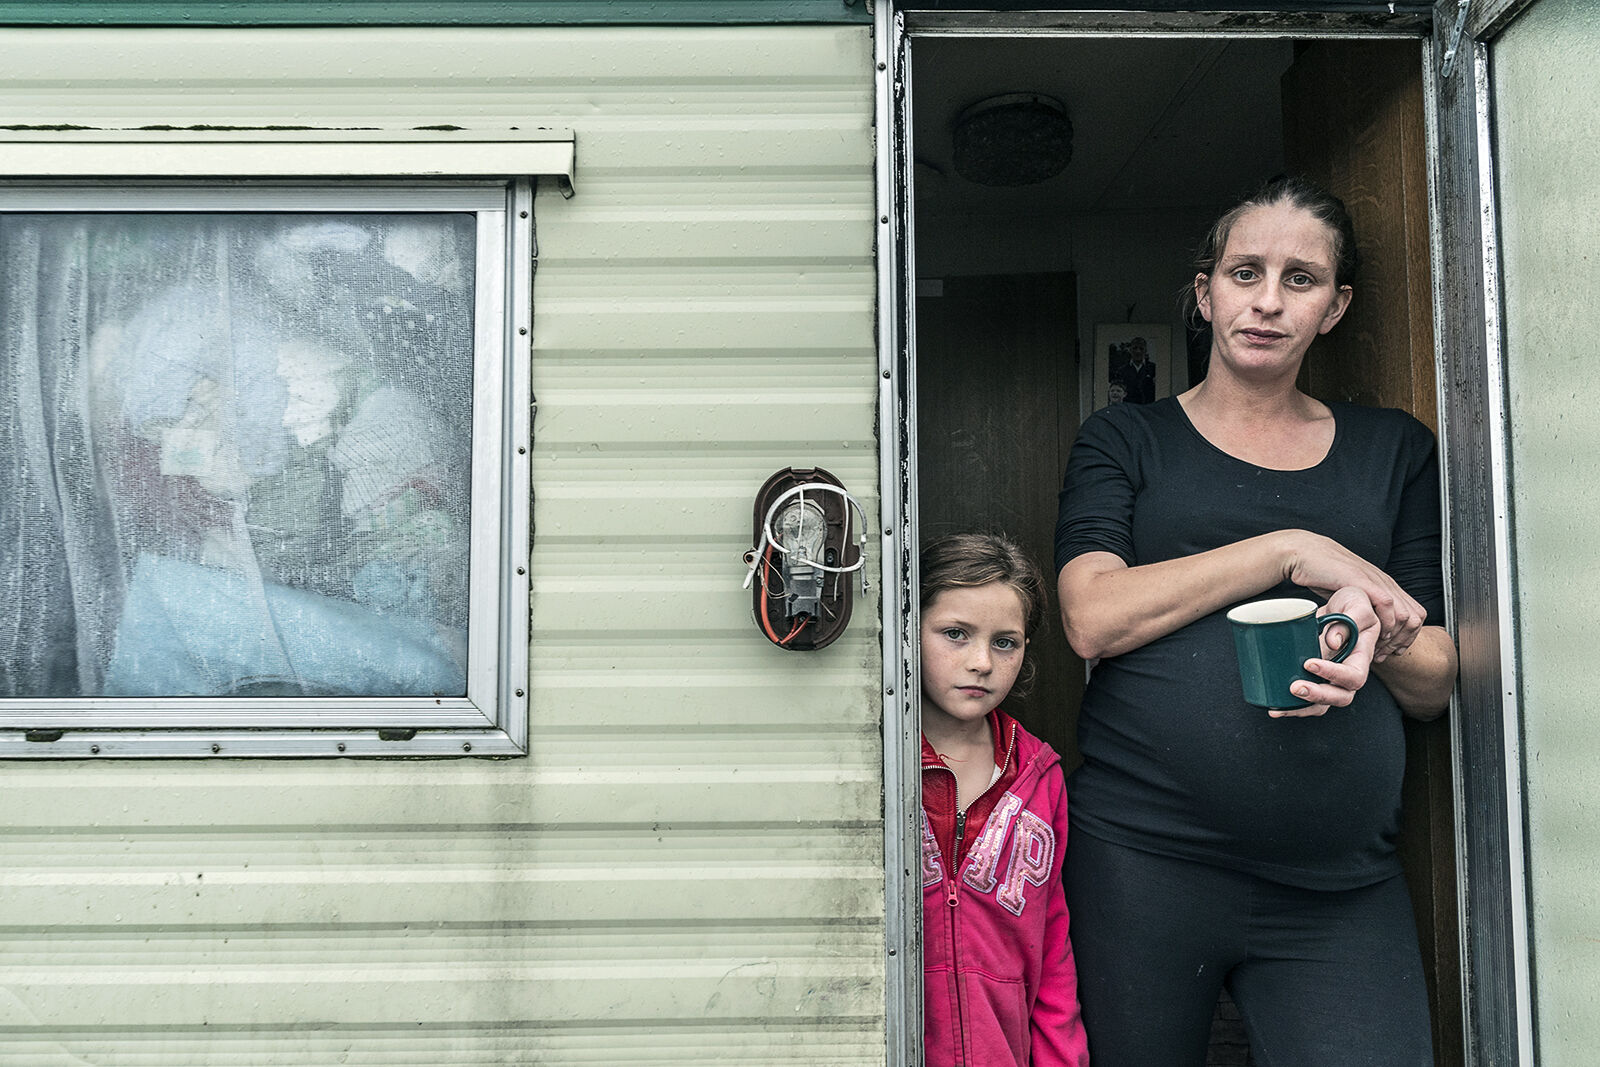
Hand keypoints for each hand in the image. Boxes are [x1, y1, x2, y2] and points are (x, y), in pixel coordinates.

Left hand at [1268, 586, 1379, 718]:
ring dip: (1301, 709)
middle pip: (1341, 697)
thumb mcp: (1355, 602)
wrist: (1339, 606)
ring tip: (1278, 707)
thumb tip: (1332, 643)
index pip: (1354, 676)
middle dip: (1317, 696)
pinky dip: (1291, 707)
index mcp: (1361, 656)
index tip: (1309, 663)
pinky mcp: (1315, 679)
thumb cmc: (1351, 602)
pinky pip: (1308, 701)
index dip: (1334, 675)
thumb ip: (1349, 619)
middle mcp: (1348, 673)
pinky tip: (1273, 707)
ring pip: (1322, 705)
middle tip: (1294, 687)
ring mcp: (1331, 679)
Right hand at [1280, 531, 1424, 660]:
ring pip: (1405, 615)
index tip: (1391, 650)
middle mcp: (1385, 583)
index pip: (1415, 614)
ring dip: (1394, 636)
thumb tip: (1362, 625)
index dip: (1407, 636)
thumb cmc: (1321, 573)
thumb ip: (1359, 605)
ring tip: (1378, 647)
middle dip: (1403, 640)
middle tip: (1385, 653)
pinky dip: (1384, 622)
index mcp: (1385, 585)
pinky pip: (1387, 604)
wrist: (1305, 553)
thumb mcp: (1348, 593)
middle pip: (1415, 618)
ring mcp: (1377, 581)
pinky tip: (1371, 631)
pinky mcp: (1363, 580)